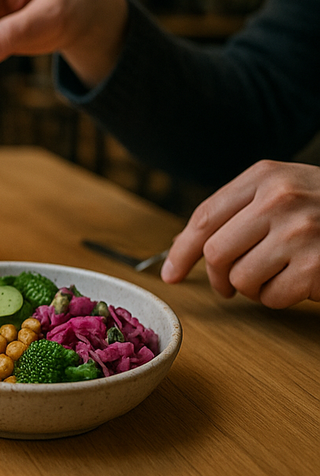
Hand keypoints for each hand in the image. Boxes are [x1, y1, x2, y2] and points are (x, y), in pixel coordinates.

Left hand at [162, 160, 319, 307]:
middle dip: (216, 276)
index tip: (170, 273)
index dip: (181, 250)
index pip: (205, 216)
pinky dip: (277, 298)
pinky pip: (271, 297)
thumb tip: (184, 247)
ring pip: (241, 278)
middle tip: (226, 286)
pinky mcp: (316, 266)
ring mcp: (300, 232)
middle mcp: (280, 200)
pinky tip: (297, 283)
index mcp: (265, 176)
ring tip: (275, 276)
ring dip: (251, 288)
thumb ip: (239, 210)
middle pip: (216, 251)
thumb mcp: (284, 191)